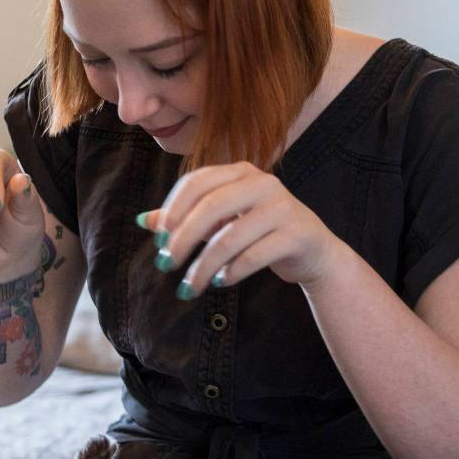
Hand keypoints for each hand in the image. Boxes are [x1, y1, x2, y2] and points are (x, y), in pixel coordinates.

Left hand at [136, 161, 338, 297]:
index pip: (197, 182)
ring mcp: (282, 207)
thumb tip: (145, 221)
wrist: (313, 252)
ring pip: (231, 237)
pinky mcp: (297, 233)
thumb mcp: (221, 222)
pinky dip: (232, 272)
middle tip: (166, 265)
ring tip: (191, 287)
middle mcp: (263, 182)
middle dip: (183, 239)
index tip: (158, 239)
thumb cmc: (260, 233)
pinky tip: (220, 282)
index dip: (173, 209)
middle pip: (211, 207)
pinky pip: (254, 255)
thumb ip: (186, 219)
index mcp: (241, 171)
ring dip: (204, 266)